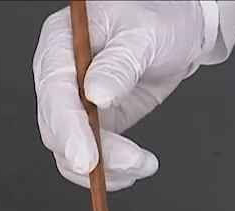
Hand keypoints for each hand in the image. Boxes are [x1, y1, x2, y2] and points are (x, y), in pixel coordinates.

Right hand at [33, 1, 212, 189]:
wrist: (181, 28)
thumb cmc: (159, 16)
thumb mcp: (144, 33)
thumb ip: (120, 64)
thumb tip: (96, 95)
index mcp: (61, 44)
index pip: (53, 90)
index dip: (67, 128)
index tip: (86, 158)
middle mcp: (61, 75)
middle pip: (56, 126)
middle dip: (89, 153)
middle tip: (127, 164)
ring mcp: (75, 102)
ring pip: (70, 149)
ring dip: (105, 167)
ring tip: (142, 164)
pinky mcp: (94, 123)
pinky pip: (92, 155)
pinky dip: (112, 170)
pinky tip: (137, 168)